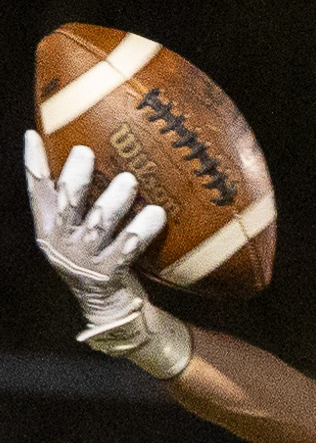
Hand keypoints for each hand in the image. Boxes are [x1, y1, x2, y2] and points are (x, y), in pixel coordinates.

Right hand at [27, 131, 164, 326]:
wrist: (107, 308)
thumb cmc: (97, 260)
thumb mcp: (79, 234)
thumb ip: (81, 206)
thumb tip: (99, 158)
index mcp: (49, 231)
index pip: (37, 193)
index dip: (33, 165)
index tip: (33, 135)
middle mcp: (61, 244)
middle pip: (67, 204)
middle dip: (76, 176)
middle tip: (86, 152)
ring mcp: (84, 261)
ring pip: (98, 224)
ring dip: (114, 200)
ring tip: (129, 180)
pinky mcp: (109, 274)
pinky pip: (128, 248)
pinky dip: (143, 229)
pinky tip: (156, 213)